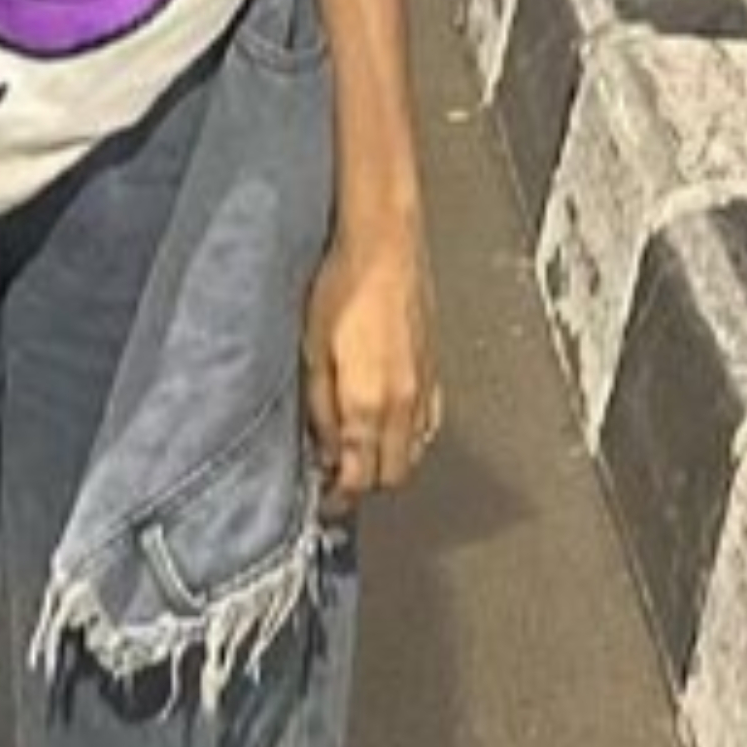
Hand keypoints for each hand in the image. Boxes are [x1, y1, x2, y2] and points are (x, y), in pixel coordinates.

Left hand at [302, 232, 443, 517]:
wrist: (385, 245)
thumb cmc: (342, 286)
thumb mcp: (311, 351)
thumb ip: (319, 409)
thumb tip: (324, 449)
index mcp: (368, 403)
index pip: (360, 478)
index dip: (340, 498)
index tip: (325, 501)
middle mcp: (403, 404)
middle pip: (392, 475)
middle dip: (365, 484)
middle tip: (337, 477)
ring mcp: (425, 389)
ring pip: (414, 453)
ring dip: (388, 462)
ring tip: (359, 451)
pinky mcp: (436, 372)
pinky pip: (429, 425)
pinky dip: (410, 438)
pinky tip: (388, 425)